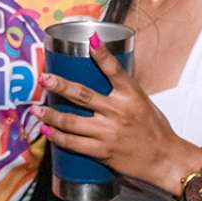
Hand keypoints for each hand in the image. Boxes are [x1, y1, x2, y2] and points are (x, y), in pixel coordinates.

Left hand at [35, 33, 187, 191]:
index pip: (114, 70)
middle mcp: (118, 112)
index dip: (102, 54)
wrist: (165, 159)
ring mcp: (109, 132)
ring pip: (72, 122)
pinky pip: (74, 143)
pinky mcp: (102, 151)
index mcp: (131, 95)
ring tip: (36, 110)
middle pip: (82, 95)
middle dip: (59, 86)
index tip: (90, 40)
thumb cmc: (154, 129)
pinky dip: (57, 137)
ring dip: (51, 115)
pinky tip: (47, 131)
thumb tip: (99, 77)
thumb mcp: (142, 101)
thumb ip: (121, 91)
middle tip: (45, 78)